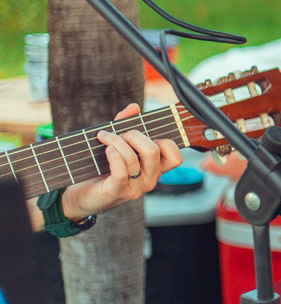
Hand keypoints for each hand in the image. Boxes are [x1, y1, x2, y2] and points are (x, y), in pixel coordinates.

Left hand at [61, 104, 183, 220]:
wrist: (82, 196)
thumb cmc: (102, 170)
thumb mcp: (119, 146)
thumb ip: (127, 125)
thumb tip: (134, 107)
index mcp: (155, 170)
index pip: (175, 157)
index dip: (164, 142)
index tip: (145, 137)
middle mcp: (149, 180)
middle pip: (153, 151)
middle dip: (134, 135)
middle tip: (119, 134)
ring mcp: (135, 188)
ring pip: (134, 159)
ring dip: (117, 141)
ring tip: (104, 137)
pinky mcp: (117, 192)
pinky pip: (121, 172)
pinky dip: (113, 155)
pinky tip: (106, 149)